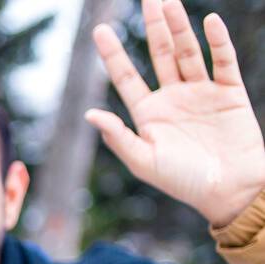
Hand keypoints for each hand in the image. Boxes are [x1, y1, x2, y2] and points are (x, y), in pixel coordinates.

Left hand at [88, 0, 264, 228]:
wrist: (229, 190)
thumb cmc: (183, 181)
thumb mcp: (144, 161)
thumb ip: (118, 137)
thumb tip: (89, 114)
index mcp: (148, 114)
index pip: (126, 77)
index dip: (113, 54)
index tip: (99, 30)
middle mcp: (172, 98)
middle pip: (160, 54)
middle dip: (153, 27)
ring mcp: (201, 92)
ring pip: (188, 51)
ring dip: (179, 26)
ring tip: (167, 1)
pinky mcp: (229, 92)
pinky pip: (223, 61)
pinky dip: (217, 41)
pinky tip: (209, 21)